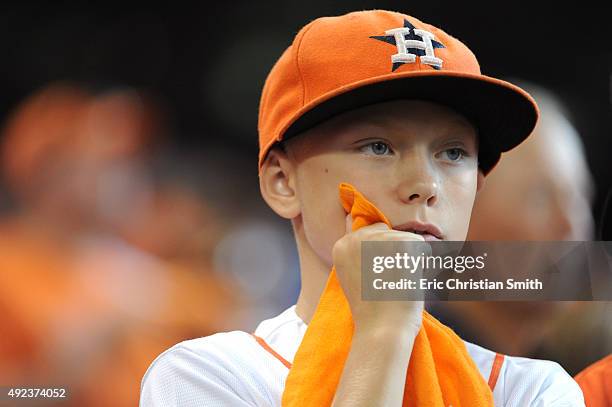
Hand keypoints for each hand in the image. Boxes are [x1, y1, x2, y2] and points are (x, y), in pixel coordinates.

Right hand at [332, 214, 424, 335]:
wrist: (381, 329)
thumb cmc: (372, 310)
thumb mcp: (355, 276)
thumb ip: (361, 254)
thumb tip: (381, 232)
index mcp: (341, 245)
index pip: (372, 234)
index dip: (381, 256)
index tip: (377, 278)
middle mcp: (356, 237)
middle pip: (389, 233)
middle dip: (395, 253)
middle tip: (389, 281)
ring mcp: (378, 238)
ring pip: (406, 238)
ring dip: (409, 260)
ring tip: (397, 282)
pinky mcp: (401, 243)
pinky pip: (422, 245)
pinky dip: (422, 263)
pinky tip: (409, 280)